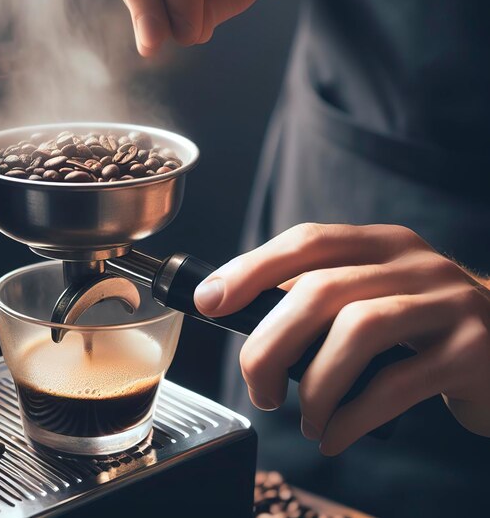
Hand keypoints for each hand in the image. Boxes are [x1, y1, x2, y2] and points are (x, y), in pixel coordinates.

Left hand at [194, 223, 489, 454]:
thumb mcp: (372, 295)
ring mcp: (448, 303)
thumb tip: (243, 315)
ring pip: (357, 329)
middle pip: (321, 288)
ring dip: (314, 383)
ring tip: (303, 416)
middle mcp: (415, 263)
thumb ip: (320, 297)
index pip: (307, 241)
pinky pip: (397, 384)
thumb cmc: (419, 328)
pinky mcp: (473, 351)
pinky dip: (352, 415)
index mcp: (380, 244)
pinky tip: (334, 434)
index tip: (211, 301)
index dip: (251, 268)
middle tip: (258, 386)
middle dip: (272, 342)